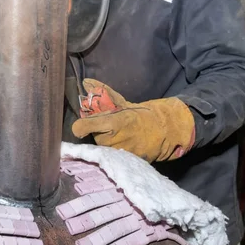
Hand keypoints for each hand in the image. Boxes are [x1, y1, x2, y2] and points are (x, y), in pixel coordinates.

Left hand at [72, 79, 194, 161]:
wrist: (165, 130)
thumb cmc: (140, 115)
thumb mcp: (122, 102)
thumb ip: (102, 93)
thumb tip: (85, 81)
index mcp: (114, 121)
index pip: (85, 126)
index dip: (80, 127)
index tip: (79, 127)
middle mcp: (115, 139)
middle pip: (93, 138)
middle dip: (98, 133)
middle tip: (110, 129)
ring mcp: (121, 153)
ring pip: (102, 148)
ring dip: (106, 143)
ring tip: (119, 137)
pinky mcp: (126, 162)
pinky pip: (112, 157)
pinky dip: (114, 152)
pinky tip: (123, 146)